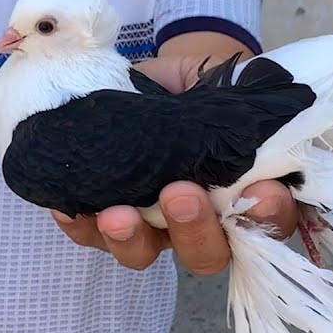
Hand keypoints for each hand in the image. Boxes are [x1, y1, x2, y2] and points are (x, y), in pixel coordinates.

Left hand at [52, 54, 298, 275]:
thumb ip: (237, 103)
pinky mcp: (105, 214)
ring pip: (143, 253)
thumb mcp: (225, 87)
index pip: (266, 226)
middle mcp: (200, 223)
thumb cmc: (200, 88)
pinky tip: (66, 205)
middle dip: (194, 230)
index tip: (264, 191)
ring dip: (130, 237)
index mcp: (245, 198)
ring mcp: (151, 224)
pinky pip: (88, 232)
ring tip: (116, 214)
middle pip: (204, 254)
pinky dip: (78, 223)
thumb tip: (237, 102)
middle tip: (180, 195)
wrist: (153, 78)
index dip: (266, 219)